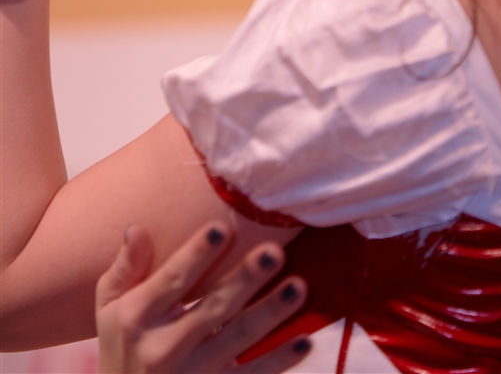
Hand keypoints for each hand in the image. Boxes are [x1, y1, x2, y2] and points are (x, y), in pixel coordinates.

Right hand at [96, 223, 308, 372]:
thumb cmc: (122, 347)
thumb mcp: (109, 308)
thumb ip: (125, 267)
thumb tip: (137, 227)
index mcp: (137, 318)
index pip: (172, 281)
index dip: (196, 255)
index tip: (221, 229)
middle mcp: (164, 348)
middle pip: (212, 308)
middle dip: (245, 280)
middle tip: (274, 252)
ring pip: (238, 341)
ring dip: (270, 314)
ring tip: (299, 287)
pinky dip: (278, 361)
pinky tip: (304, 339)